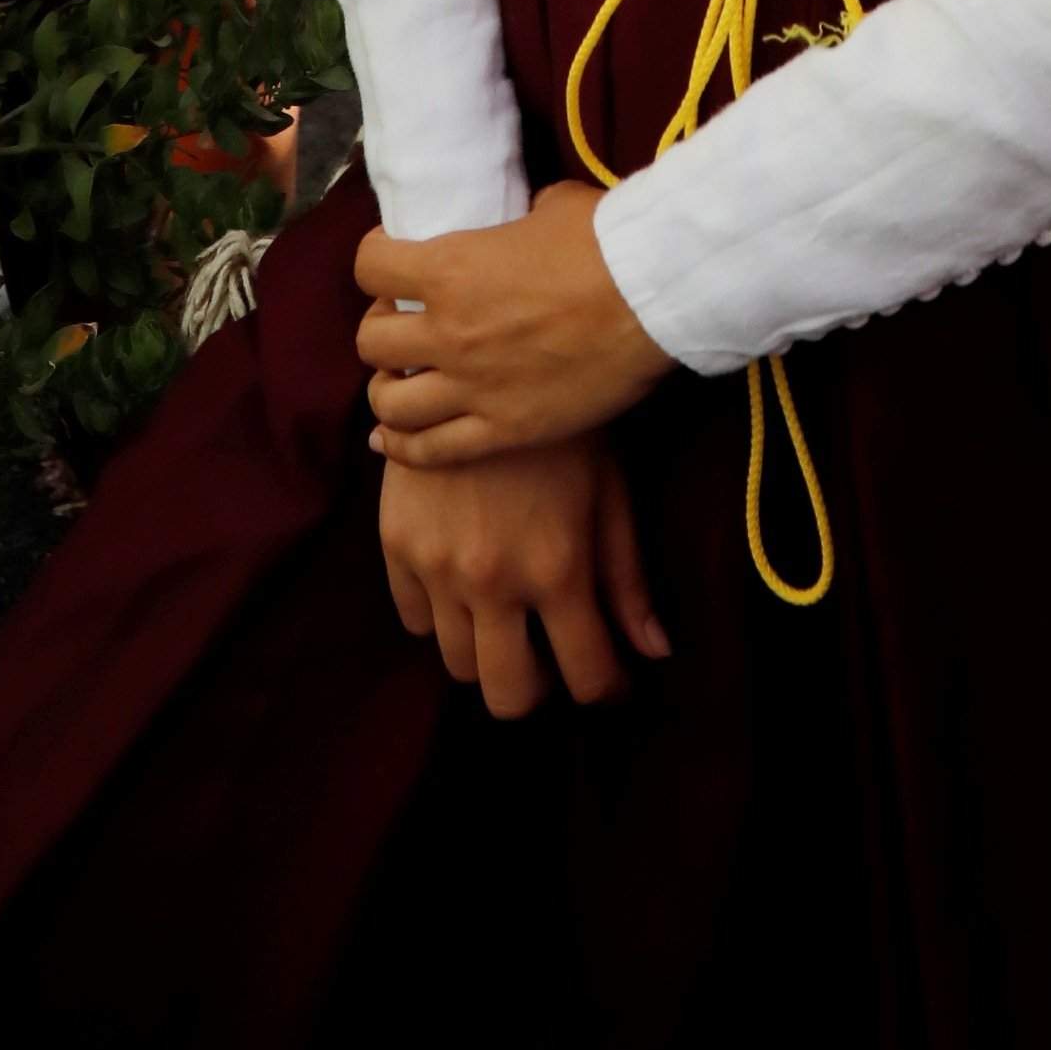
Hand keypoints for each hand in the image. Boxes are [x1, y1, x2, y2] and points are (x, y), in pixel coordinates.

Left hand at [357, 179, 674, 464]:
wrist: (654, 296)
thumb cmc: (605, 240)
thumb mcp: (550, 207)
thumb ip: (518, 220)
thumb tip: (524, 221)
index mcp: (449, 268)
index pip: (370, 267)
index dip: (375, 260)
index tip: (390, 261)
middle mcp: (448, 332)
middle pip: (370, 342)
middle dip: (380, 330)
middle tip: (405, 326)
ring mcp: (473, 387)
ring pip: (390, 403)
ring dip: (387, 390)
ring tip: (402, 383)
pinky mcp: (505, 430)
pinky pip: (432, 452)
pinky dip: (404, 447)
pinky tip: (393, 441)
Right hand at [377, 437, 668, 716]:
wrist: (477, 354)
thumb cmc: (560, 423)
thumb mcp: (607, 490)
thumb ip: (627, 579)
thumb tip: (655, 652)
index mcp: (556, 568)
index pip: (586, 676)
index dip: (604, 688)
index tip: (607, 679)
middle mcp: (492, 579)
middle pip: (507, 695)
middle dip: (536, 690)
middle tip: (549, 657)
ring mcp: (437, 564)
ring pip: (457, 665)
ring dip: (487, 652)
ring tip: (507, 617)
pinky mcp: (395, 542)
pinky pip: (414, 619)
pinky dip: (441, 615)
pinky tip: (463, 582)